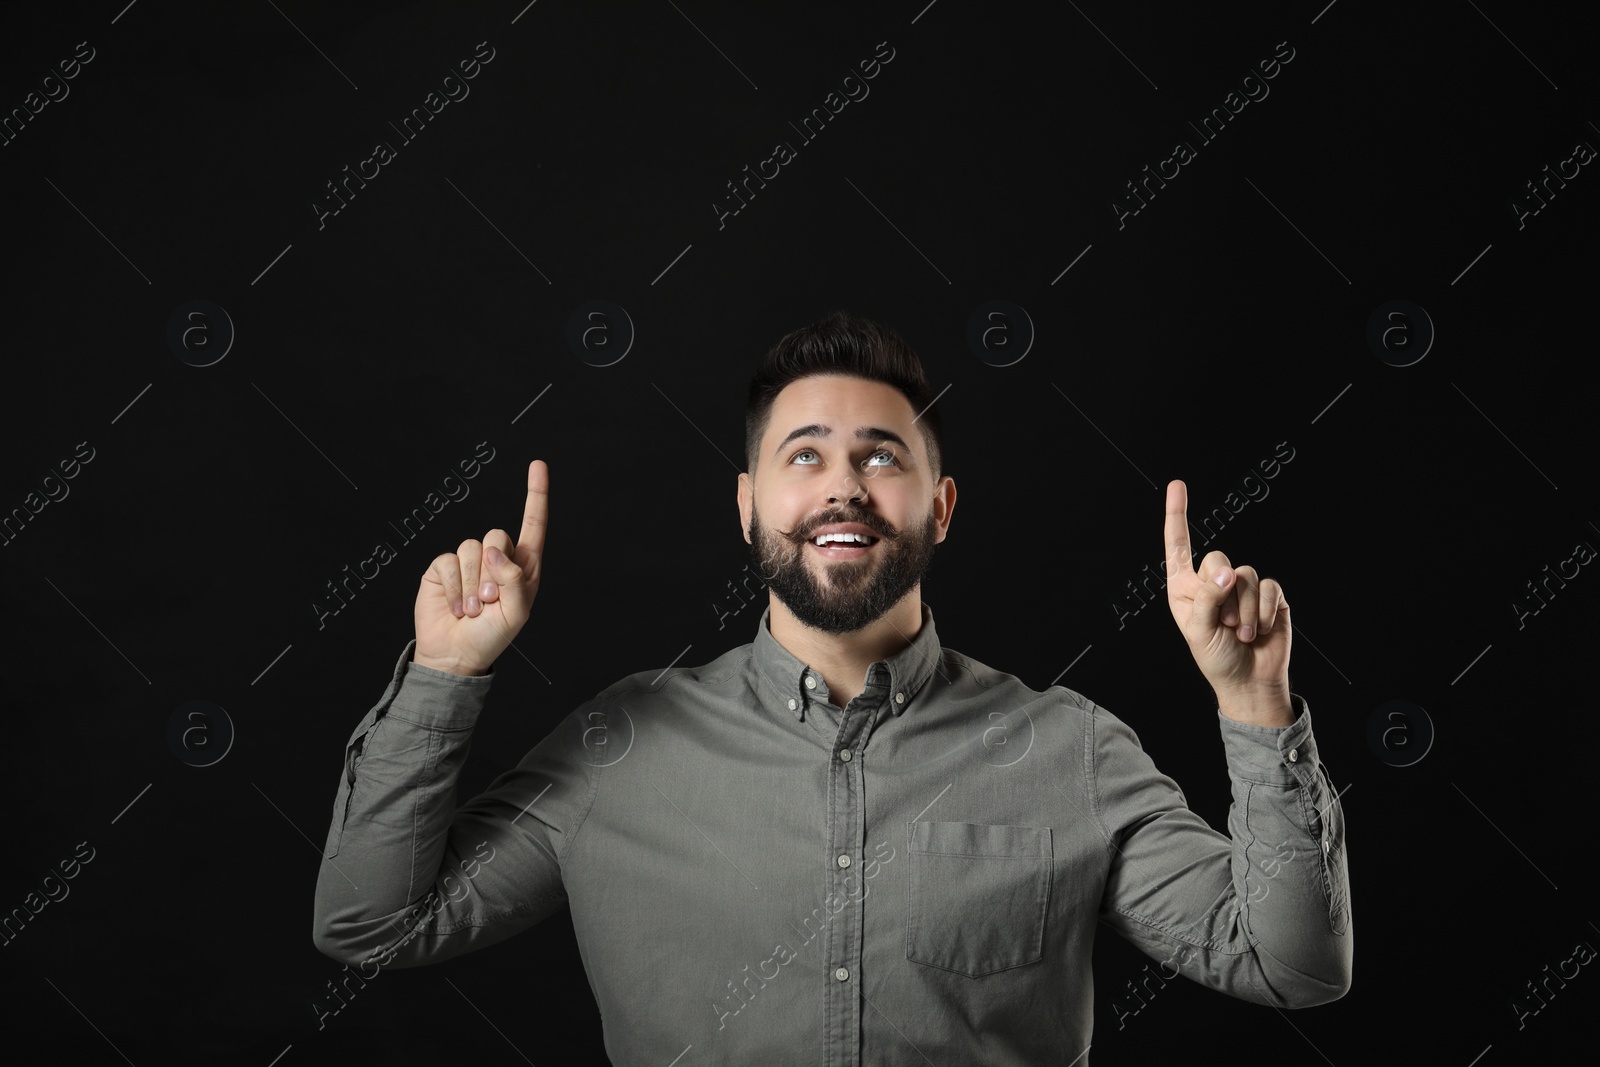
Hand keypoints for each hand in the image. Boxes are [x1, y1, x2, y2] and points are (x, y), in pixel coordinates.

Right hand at [413, 460, 547, 675]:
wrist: (455, 654)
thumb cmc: (491, 636)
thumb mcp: (515, 613)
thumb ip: (514, 580)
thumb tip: (495, 550)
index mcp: (523, 567)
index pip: (533, 524)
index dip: (536, 494)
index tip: (538, 465)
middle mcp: (497, 559)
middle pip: (497, 535)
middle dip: (491, 571)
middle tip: (488, 601)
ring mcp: (469, 561)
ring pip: (471, 549)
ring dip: (471, 586)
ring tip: (471, 609)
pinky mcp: (443, 567)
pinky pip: (448, 562)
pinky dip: (452, 588)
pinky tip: (454, 606)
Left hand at [1162, 479, 1290, 703]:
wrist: (1250, 680)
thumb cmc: (1216, 658)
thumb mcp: (1199, 631)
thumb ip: (1207, 598)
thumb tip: (1227, 571)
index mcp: (1186, 587)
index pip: (1179, 546)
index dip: (1178, 515)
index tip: (1177, 484)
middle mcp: (1212, 581)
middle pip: (1218, 559)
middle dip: (1223, 595)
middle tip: (1225, 625)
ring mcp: (1242, 587)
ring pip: (1246, 575)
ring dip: (1244, 611)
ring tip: (1242, 633)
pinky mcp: (1268, 594)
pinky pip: (1269, 588)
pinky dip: (1264, 613)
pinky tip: (1260, 630)